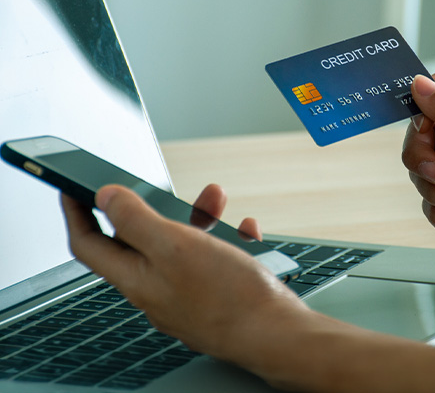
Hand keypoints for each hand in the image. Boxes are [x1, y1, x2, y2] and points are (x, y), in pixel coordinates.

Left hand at [61, 184, 307, 381]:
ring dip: (194, 215)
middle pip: (138, 238)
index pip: (89, 243)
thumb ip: (135, 220)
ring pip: (179, 241)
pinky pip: (211, 253)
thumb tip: (106, 197)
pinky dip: (223, 235)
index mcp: (137, 277)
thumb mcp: (174, 246)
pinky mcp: (212, 288)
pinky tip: (241, 229)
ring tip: (215, 199)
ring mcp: (185, 288)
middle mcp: (156, 285)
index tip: (73, 188)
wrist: (274, 332)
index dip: (76, 213)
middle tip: (160, 188)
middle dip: (153, 205)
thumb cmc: (226, 296)